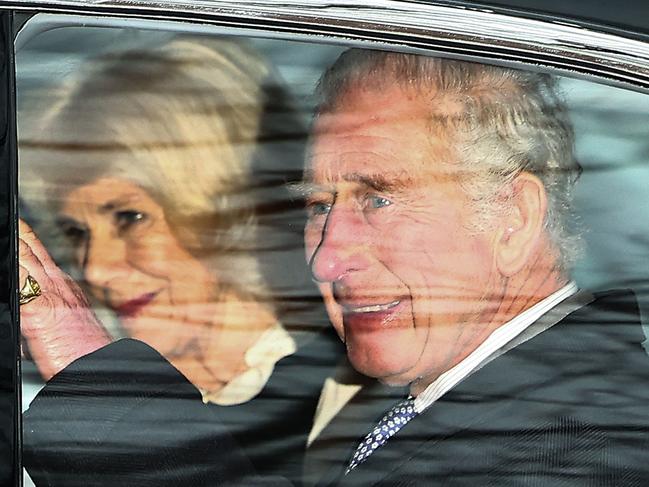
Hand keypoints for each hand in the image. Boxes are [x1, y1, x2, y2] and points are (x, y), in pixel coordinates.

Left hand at [19, 219, 111, 380]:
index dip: (23, 234)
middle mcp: (57, 285)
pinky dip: (16, 263)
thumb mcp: (63, 325)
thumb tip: (27, 310)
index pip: (36, 251)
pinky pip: (20, 280)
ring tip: (10, 224)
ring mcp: (49, 295)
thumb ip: (44, 312)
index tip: (15, 223)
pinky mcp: (37, 311)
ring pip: (24, 257)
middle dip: (17, 231)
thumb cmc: (82, 354)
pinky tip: (12, 250)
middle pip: (29, 247)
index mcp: (63, 287)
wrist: (99, 370)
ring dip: (16, 241)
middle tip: (10, 216)